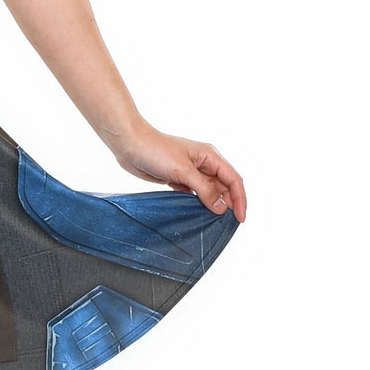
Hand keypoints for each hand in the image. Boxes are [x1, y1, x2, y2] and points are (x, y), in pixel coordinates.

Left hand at [109, 120, 246, 221]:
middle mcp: (204, 163)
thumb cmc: (156, 150)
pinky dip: (199, 204)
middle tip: (229, 224)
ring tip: (216, 222)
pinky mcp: (179, 179)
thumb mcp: (183, 171)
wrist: (130, 145)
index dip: (240, 199)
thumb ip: (204, 190)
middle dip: (229, 203)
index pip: (233, 179)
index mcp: (210, 156)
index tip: (240, 218)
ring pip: (210, 191)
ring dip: (214, 205)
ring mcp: (191, 172)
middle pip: (224, 186)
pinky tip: (199, 215)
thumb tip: (221, 207)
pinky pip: (195, 194)